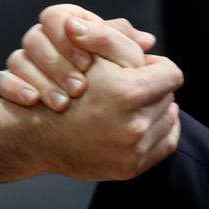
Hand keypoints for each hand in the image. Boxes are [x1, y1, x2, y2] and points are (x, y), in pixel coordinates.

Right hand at [0, 4, 155, 109]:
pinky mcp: (11, 81)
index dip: (69, 38)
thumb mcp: (119, 59)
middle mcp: (42, 37)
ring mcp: (23, 60)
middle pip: (34, 38)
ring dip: (41, 80)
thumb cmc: (107, 77)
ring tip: (63, 103)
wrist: (76, 117)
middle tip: (79, 88)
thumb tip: (147, 40)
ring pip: (18, 59)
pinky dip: (15, 89)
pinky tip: (33, 102)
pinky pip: (3, 80)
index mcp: (66, 22)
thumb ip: (127, 45)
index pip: (56, 16)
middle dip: (58, 64)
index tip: (88, 62)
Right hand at [0, 39, 182, 183]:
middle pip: (169, 96)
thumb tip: (150, 42)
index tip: (145, 66)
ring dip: (157, 108)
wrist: (37, 135)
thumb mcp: (88, 55)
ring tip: (139, 102)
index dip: (157, 65)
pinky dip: (160, 130)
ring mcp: (133, 150)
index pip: (171, 74)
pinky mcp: (131, 168)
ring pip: (168, 119)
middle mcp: (134, 125)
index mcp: (128, 93)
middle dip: (155, 88)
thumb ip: (120, 40)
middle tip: (138, 84)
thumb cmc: (61, 88)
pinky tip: (145, 120)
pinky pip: (165, 144)